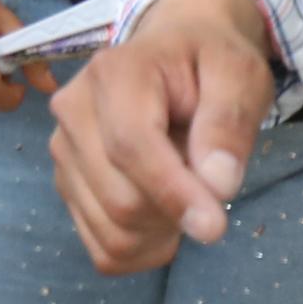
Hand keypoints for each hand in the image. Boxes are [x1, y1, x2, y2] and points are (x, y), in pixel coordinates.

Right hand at [51, 0, 280, 274]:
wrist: (175, 53)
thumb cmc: (209, 63)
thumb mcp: (239, 76)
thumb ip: (229, 124)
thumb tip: (217, 185)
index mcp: (114, 74)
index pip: (130, 147)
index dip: (172, 192)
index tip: (214, 226)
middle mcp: (72, 112)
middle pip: (119, 198)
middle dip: (175, 212)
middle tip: (212, 187)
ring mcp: (62, 151)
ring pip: (110, 230)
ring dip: (162, 233)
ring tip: (188, 194)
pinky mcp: (66, 183)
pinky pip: (102, 247)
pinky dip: (143, 250)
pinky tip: (166, 218)